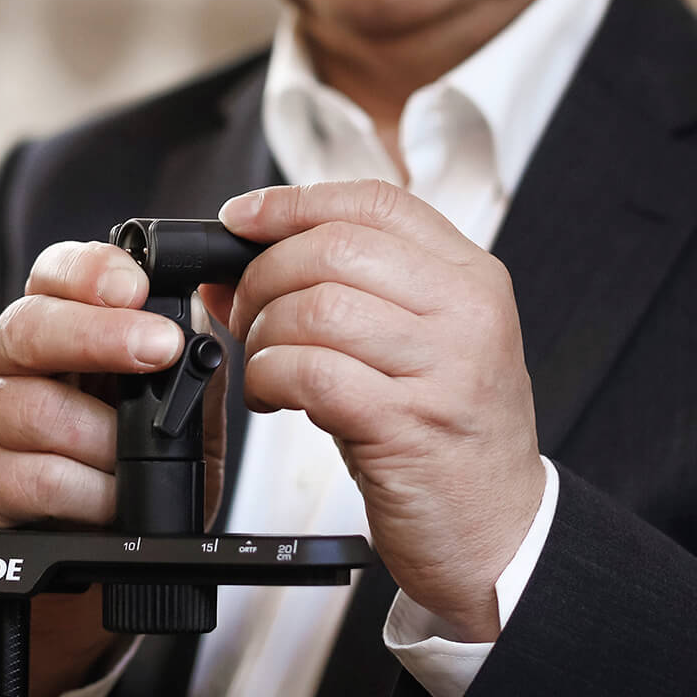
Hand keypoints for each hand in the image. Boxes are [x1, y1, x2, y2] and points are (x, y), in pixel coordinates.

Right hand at [0, 240, 226, 694]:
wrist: (100, 543)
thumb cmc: (133, 459)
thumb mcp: (175, 401)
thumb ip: (188, 358)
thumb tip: (208, 323)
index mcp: (58, 319)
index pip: (56, 272)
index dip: (91, 271)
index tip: (135, 287)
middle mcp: (13, 357)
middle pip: (31, 326)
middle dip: (99, 335)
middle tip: (160, 348)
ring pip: (35, 407)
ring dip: (104, 435)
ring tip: (138, 453)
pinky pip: (36, 477)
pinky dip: (89, 490)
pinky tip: (113, 494)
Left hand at [206, 180, 544, 641]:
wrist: (499, 530)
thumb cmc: (443, 429)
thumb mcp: (407, 342)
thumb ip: (335, 291)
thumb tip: (232, 269)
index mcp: (469, 276)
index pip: (372, 202)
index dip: (293, 202)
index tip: (241, 218)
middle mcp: (466, 312)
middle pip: (333, 247)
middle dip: (263, 275)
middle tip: (245, 312)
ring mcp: (446, 368)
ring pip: (316, 307)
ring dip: (263, 333)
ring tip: (263, 363)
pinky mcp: (411, 426)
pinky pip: (311, 373)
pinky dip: (269, 378)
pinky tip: (272, 396)